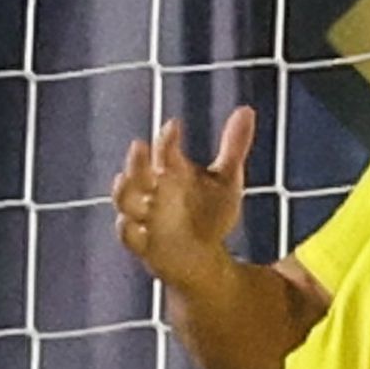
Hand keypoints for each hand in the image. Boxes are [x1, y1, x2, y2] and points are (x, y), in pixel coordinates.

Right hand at [112, 107, 256, 284]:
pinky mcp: (144, 246)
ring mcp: (146, 218)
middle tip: (139, 146)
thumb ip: (233, 146)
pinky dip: (129, 231)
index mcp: (171, 172)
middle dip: (135, 160)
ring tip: (123, 179)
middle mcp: (153, 192)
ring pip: (125, 203)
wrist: (203, 258)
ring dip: (123, 191)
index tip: (174, 126)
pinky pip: (130, 237)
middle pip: (136, 172)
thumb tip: (247, 109)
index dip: (167, 138)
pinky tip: (136, 226)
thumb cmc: (209, 214)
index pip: (165, 150)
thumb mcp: (225, 181)